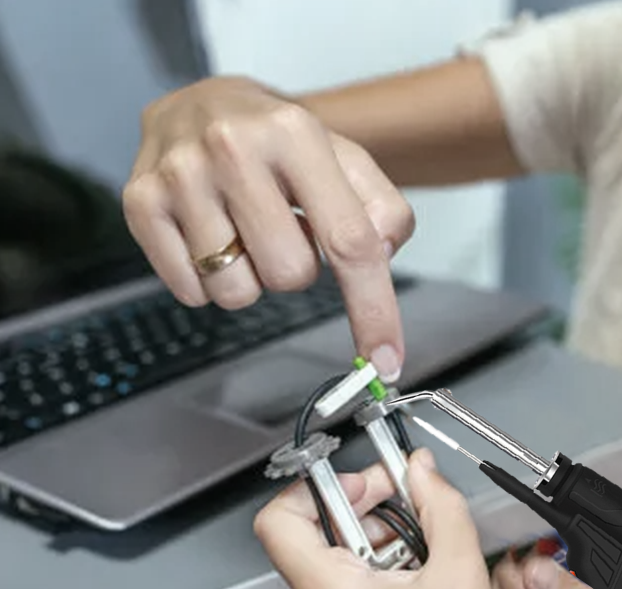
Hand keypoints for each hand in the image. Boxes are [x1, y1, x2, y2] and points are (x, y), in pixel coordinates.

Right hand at [123, 76, 413, 380]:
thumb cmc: (279, 143)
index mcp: (295, 133)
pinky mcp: (141, 202)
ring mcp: (179, 176)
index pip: (348, 242)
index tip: (386, 359)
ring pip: (237, 294)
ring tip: (243, 231)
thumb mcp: (344, 159)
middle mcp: (232, 148)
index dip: (373, 309)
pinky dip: (210, 281)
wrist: (202, 101)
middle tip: (282, 230)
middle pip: (290, 276)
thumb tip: (381, 256)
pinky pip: (192, 294)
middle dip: (297, 269)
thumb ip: (382, 210)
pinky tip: (210, 236)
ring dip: (251, 278)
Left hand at [255, 449, 530, 588]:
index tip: (359, 480)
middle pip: (314, 530)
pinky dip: (380, 557)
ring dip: (377, 530)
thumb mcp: (460, 570)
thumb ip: (440, 505)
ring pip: (334, 552)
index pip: (278, 520)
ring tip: (423, 537)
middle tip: (405, 493)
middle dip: (362, 502)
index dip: (315, 487)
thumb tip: (422, 470)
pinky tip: (420, 564)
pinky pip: (347, 577)